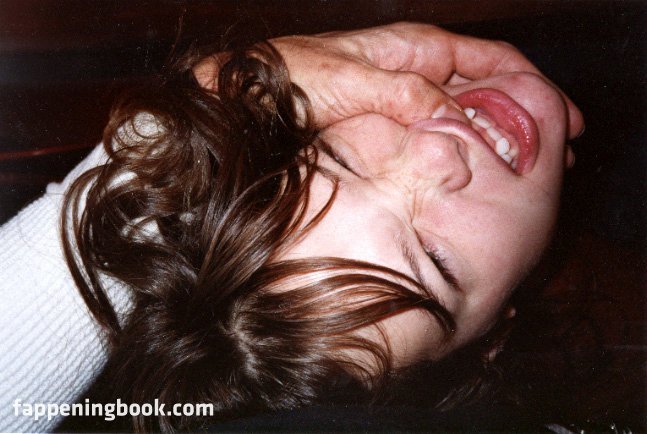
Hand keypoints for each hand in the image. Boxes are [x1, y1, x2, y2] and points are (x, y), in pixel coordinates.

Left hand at [194, 22, 583, 137]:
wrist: (245, 100)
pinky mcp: (386, 124)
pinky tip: (475, 170)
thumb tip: (462, 119)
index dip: (530, 86)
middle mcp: (412, 70)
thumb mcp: (353, 84)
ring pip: (463, 112)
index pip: (489, 59)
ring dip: (497, 136)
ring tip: (528, 166)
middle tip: (555, 151)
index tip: (559, 118)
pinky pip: (436, 133)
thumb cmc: (290, 82)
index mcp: (412, 49)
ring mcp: (400, 98)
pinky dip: (462, 149)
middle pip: (485, 87)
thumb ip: (409, 97)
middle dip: (523, 115)